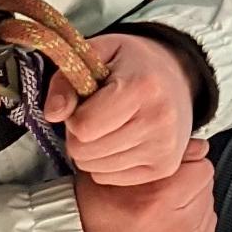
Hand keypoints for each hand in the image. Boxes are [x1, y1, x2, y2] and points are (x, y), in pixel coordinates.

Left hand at [47, 30, 200, 188]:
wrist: (178, 78)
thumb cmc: (132, 65)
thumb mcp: (96, 54)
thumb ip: (65, 80)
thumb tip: (53, 114)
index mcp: (142, 86)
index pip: (84, 126)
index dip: (74, 117)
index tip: (85, 103)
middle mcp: (159, 120)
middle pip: (86, 152)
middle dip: (79, 136)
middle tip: (95, 116)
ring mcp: (165, 147)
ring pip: (94, 169)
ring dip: (91, 151)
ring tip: (109, 127)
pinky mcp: (165, 167)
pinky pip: (109, 178)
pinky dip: (105, 163)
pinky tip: (120, 142)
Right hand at [73, 149, 214, 231]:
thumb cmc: (92, 215)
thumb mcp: (115, 173)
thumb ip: (155, 155)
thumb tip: (196, 146)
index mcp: (157, 202)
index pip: (202, 166)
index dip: (186, 162)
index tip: (173, 167)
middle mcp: (175, 229)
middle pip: (206, 187)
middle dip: (189, 183)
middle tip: (163, 192)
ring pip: (207, 208)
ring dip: (191, 205)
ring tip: (163, 212)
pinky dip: (191, 227)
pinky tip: (167, 228)